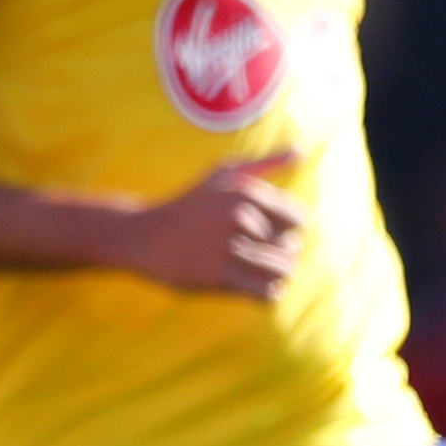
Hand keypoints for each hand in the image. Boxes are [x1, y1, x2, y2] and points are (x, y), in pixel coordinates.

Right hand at [120, 151, 305, 297]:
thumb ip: (266, 163)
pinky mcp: (217, 276)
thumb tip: (302, 151)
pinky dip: (268, 294)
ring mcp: (228, 246)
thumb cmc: (192, 203)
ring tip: (256, 270)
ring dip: (275, 276)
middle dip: (280, 253)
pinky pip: (267, 293)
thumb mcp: (224, 173)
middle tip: (256, 253)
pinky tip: (252, 286)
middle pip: (293, 247)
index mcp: (246, 192)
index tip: (266, 232)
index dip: (288, 230)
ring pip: (284, 271)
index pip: (300, 221)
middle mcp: (239, 216)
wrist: (143, 235)